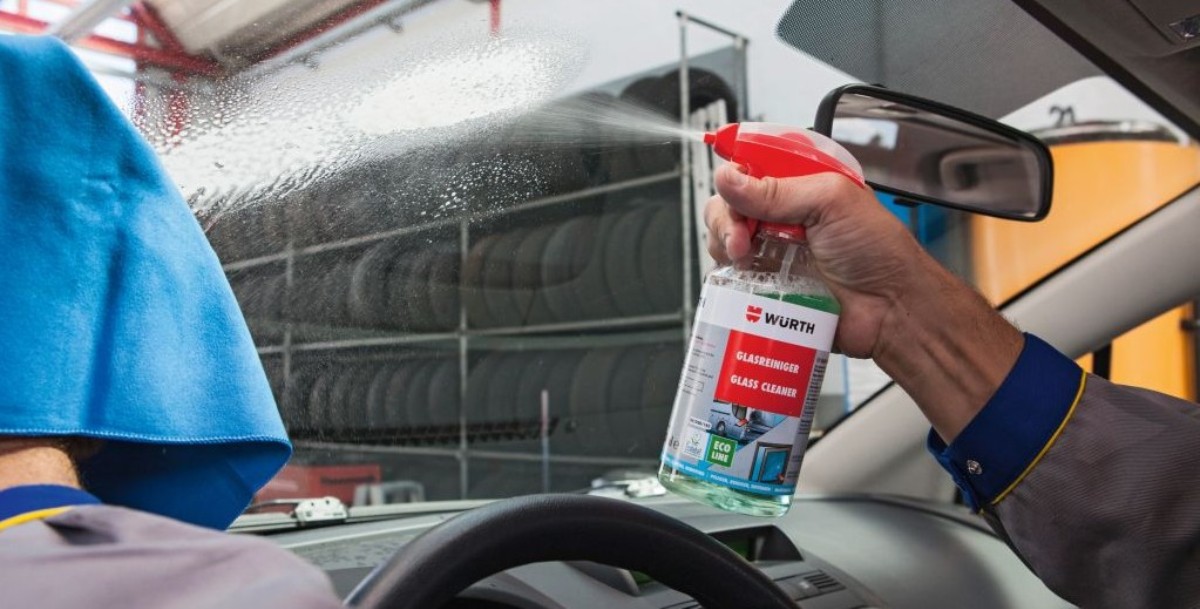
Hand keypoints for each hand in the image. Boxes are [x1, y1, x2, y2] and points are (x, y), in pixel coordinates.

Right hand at [704, 164, 928, 358]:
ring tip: (744, 259)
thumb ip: (777, 190)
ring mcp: (774, 251)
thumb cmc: (878, 252)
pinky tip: (744, 279)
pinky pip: (733, 278)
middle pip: (730, 205)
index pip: (752, 168)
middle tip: (741, 238)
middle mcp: (784, 216)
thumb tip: (727, 179)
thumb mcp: (831, 202)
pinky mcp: (768, 285)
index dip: (735, 176)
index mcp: (802, 186)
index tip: (732, 192)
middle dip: (726, 218)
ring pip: (726, 240)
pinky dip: (729, 277)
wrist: (890, 310)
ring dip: (725, 247)